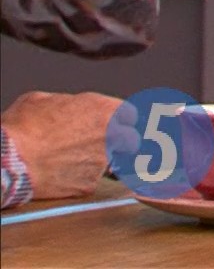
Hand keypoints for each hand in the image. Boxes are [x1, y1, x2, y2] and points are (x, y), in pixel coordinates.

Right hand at [1, 91, 121, 200]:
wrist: (11, 161)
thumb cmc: (23, 127)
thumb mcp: (42, 100)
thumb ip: (66, 102)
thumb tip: (66, 106)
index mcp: (103, 109)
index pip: (130, 113)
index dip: (120, 119)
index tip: (113, 123)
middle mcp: (111, 135)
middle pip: (131, 139)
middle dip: (120, 142)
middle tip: (101, 144)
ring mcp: (102, 162)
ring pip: (113, 162)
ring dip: (100, 161)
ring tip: (75, 160)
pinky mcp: (89, 184)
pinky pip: (90, 180)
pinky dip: (80, 178)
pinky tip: (63, 175)